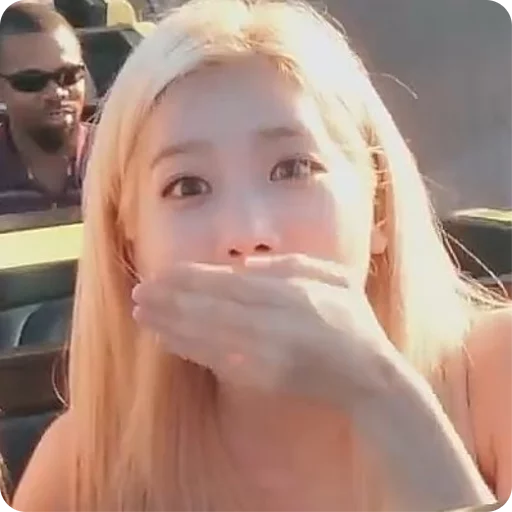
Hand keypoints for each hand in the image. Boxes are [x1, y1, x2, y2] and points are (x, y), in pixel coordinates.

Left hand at [132, 254, 400, 412]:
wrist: (368, 376)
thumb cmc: (353, 321)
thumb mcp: (334, 278)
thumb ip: (290, 265)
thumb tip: (245, 263)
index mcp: (290, 294)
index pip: (229, 282)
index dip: (191, 278)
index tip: (162, 272)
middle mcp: (273, 323)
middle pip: (210, 308)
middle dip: (170, 301)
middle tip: (138, 293)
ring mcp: (265, 354)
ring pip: (207, 336)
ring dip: (170, 326)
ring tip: (142, 316)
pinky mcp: (261, 378)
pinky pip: (217, 361)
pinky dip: (188, 350)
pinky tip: (166, 342)